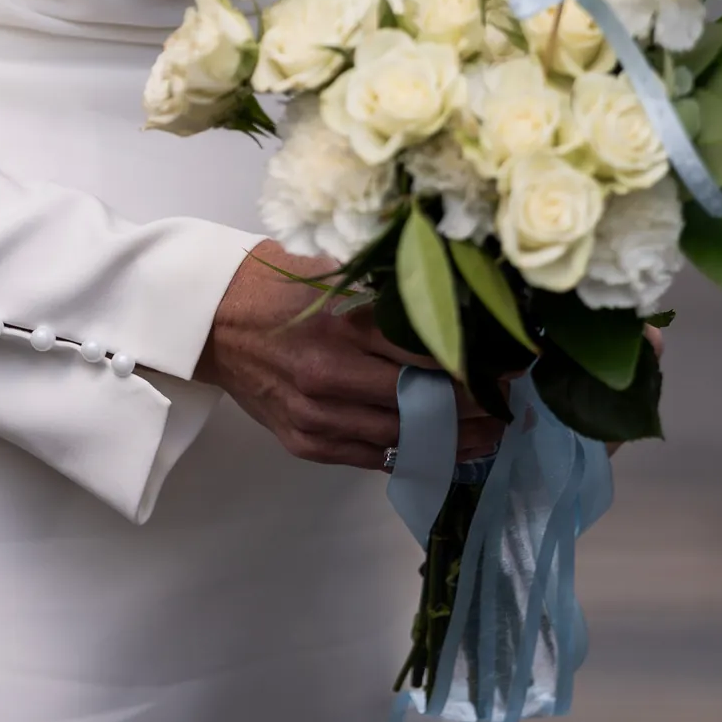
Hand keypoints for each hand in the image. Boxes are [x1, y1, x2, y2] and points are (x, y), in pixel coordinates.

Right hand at [197, 241, 504, 470]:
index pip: (430, 353)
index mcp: (342, 323)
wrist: (206, 322)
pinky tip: (444, 448)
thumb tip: (453, 289)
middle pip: (425, 401)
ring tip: (493, 433)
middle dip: (476, 405)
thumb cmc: (269, 282)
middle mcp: (333, 376)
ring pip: (404, 437)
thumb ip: (385, 287)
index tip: (515, 364)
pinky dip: (413, 452)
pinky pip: (373, 454)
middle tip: (512, 401)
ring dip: (455, 439)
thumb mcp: (329, 267)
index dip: (479, 363)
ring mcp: (318, 417)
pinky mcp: (307, 442)